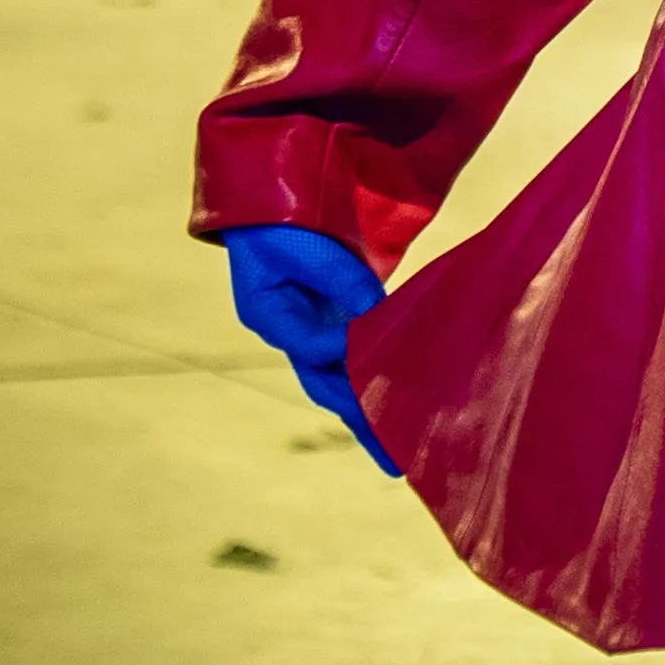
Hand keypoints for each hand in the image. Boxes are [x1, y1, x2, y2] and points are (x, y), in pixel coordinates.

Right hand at [222, 221, 400, 474]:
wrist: (275, 205)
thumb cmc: (284, 221)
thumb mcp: (306, 245)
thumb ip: (341, 278)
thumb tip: (378, 315)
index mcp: (268, 312)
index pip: (310, 344)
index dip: (343, 349)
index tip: (372, 351)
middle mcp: (288, 331)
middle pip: (325, 382)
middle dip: (360, 417)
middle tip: (393, 459)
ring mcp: (310, 331)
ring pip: (340, 380)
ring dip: (366, 412)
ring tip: (396, 454)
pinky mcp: (331, 322)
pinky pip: (351, 360)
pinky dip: (370, 382)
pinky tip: (393, 406)